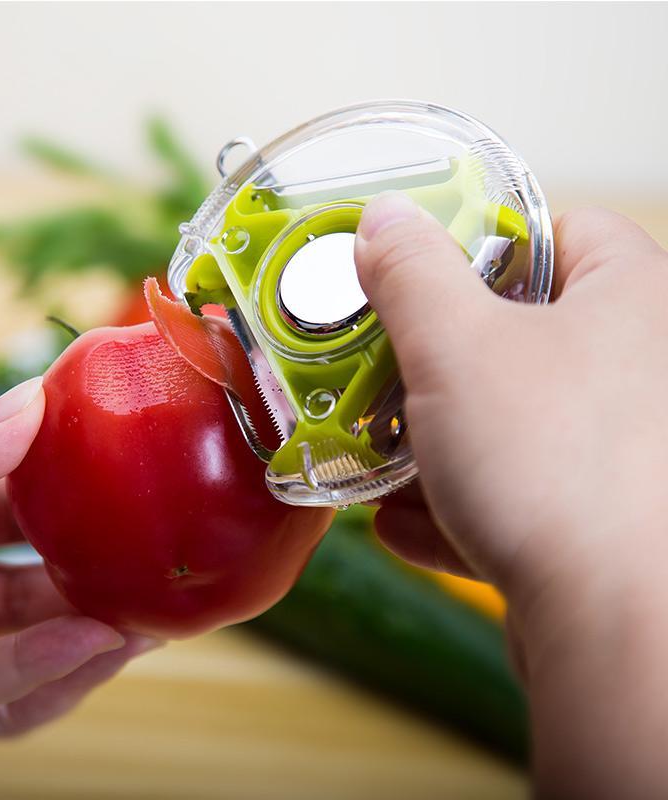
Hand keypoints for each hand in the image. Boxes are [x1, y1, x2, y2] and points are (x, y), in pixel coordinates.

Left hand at [0, 377, 157, 748]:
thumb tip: (33, 403)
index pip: (1, 492)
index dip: (63, 482)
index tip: (123, 469)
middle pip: (19, 572)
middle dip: (89, 569)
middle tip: (155, 559)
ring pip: (10, 644)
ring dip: (81, 634)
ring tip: (146, 620)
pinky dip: (33, 673)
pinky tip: (89, 647)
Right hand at [355, 195, 667, 797]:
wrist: (616, 625)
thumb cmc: (555, 465)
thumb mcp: (454, 345)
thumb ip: (412, 272)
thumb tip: (384, 222)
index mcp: (630, 299)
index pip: (563, 231)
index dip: (485, 241)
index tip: (425, 270)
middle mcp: (640, 370)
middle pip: (523, 337)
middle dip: (441, 361)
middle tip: (385, 370)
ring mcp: (625, 451)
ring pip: (514, 423)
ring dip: (438, 442)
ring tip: (378, 454)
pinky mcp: (602, 519)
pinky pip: (520, 495)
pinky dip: (460, 504)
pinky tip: (404, 521)